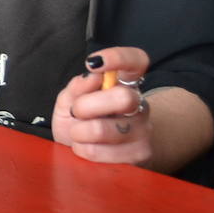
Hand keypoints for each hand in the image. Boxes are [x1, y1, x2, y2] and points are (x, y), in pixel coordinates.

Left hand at [51, 47, 152, 165]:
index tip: (93, 63)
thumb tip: (91, 75)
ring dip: (81, 132)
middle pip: (123, 97)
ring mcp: (143, 130)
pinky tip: (84, 148)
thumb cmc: (81, 120)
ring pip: (108, 129)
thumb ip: (77, 87)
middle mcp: (139, 104)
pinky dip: (86, 151)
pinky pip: (107, 154)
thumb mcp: (70, 100)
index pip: (136, 61)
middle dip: (88, 106)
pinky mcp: (141, 154)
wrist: (95, 152)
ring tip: (77, 133)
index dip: (118, 58)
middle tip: (76, 112)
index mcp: (125, 82)